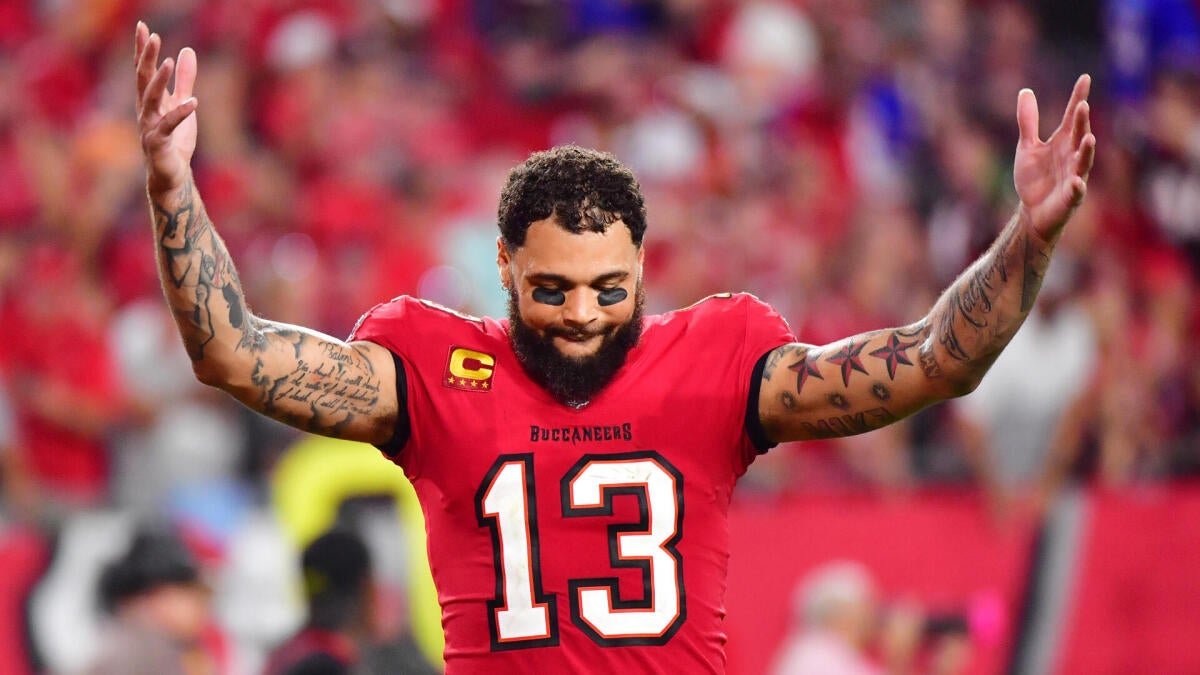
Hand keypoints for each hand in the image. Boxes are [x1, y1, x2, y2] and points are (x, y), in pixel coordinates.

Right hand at [135, 22, 197, 193]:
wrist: (172, 175)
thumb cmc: (175, 141)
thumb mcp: (183, 104)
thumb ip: (184, 80)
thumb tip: (186, 51)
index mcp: (150, 101)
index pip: (143, 70)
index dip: (142, 50)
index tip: (142, 27)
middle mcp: (145, 111)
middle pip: (143, 79)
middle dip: (145, 57)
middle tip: (151, 35)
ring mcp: (149, 127)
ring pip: (150, 99)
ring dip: (159, 80)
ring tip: (168, 61)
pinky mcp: (158, 143)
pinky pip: (168, 126)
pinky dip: (180, 113)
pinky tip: (193, 102)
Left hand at [1013, 74, 1095, 240]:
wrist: (1032, 212)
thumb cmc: (1035, 179)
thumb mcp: (1027, 147)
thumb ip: (1028, 121)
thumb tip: (1025, 91)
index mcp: (1063, 142)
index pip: (1072, 117)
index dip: (1078, 98)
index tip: (1085, 78)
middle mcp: (1072, 156)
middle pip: (1079, 136)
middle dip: (1081, 123)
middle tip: (1082, 106)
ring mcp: (1074, 176)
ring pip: (1083, 161)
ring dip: (1087, 151)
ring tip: (1089, 138)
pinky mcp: (1070, 198)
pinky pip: (1076, 192)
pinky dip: (1078, 187)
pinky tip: (1077, 182)